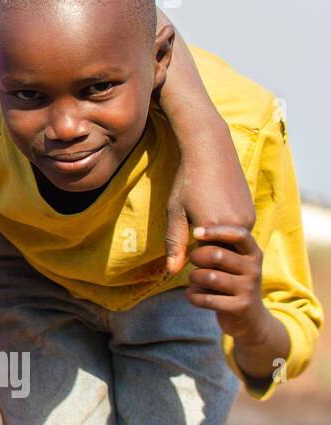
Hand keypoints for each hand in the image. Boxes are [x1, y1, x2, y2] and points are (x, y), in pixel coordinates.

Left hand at [164, 156, 254, 275]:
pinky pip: (238, 235)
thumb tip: (173, 272)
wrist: (211, 152)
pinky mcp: (251, 214)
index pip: (206, 259)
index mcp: (215, 227)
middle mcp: (236, 225)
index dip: (195, 261)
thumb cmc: (187, 181)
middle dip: (208, 255)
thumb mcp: (175, 212)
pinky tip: (211, 219)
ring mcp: (247, 219)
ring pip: (232, 246)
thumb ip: (175, 243)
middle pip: (222, 255)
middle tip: (192, 241)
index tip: (186, 255)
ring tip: (200, 230)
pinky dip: (225, 235)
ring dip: (217, 244)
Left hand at [185, 225, 264, 337]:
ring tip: (194, 280)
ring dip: (193, 277)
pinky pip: (206, 298)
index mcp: (253, 254)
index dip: (216, 231)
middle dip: (197, 256)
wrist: (251, 320)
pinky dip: (193, 296)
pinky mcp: (240, 307)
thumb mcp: (233, 265)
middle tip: (193, 261)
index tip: (196, 232)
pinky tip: (192, 296)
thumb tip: (196, 233)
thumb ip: (220, 249)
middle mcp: (254, 269)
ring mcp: (249, 289)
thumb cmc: (233, 284)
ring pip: (209, 276)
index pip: (239, 234)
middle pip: (217, 254)